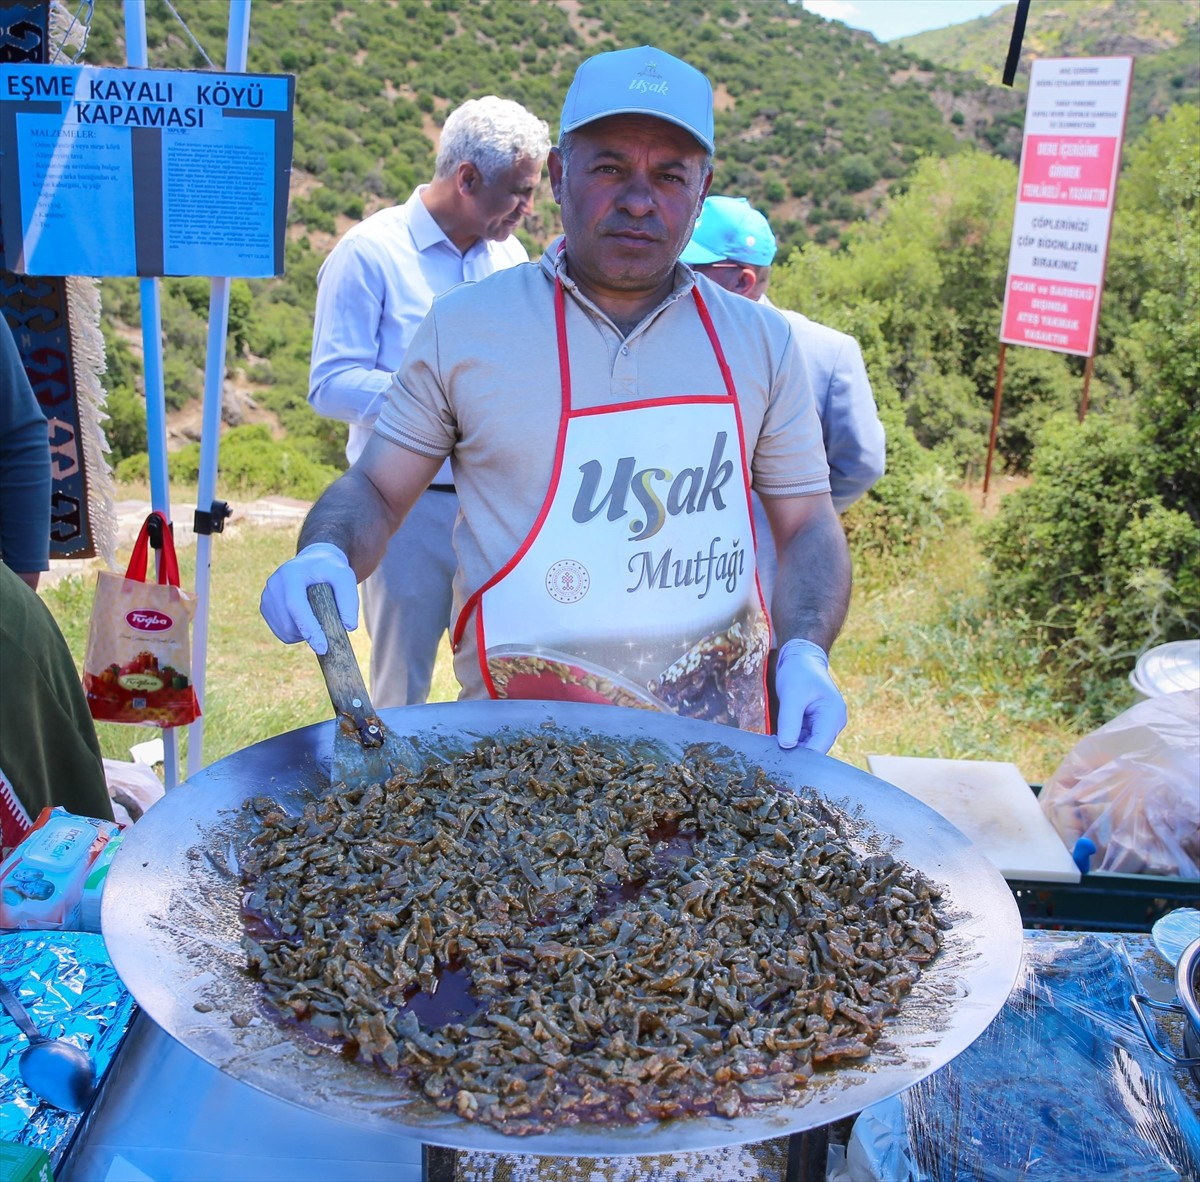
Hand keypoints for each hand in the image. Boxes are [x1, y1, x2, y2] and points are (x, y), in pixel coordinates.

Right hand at [260, 543, 358, 654]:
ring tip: (317, 619)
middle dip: (310, 634)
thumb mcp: (345, 577)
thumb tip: (348, 627)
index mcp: (291, 574)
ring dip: (303, 634)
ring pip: (284, 631)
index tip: (323, 647)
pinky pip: (281, 632)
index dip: (308, 628)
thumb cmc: (330, 571)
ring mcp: (267, 596)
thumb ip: (349, 600)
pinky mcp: (265, 607)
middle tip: (328, 627)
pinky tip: (306, 621)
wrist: (313, 562)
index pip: (295, 605)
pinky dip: (296, 634)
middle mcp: (274, 584)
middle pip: (288, 623)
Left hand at [774, 638, 846, 753]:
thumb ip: (790, 721)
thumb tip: (787, 746)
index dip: (803, 756)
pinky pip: (803, 739)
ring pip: (807, 745)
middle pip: (815, 748)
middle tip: (772, 756)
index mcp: (833, 715)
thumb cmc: (799, 672)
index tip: (783, 760)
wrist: (801, 659)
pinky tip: (775, 742)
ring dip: (791, 748)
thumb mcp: (792, 694)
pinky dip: (790, 741)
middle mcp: (832, 723)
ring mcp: (824, 725)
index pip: (820, 745)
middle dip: (795, 753)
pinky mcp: (814, 725)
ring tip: (771, 749)